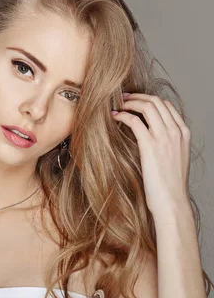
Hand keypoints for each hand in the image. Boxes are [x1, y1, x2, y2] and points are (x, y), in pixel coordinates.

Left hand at [111, 92, 190, 216]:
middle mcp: (176, 132)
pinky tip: (114, 117)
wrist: (171, 200)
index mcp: (184, 133)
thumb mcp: (174, 158)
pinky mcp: (150, 145)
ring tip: (117, 105)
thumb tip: (149, 134)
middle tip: (122, 98)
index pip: (167, 105)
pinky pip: (134, 121)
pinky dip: (123, 115)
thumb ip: (167, 143)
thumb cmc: (168, 184)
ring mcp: (165, 137)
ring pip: (146, 106)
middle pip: (156, 101)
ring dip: (129, 102)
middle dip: (137, 96)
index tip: (134, 100)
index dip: (148, 98)